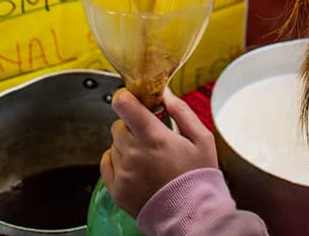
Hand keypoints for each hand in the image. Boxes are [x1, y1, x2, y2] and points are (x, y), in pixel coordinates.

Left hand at [100, 87, 217, 217]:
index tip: (132, 99)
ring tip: (148, 159)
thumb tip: (165, 92)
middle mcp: (134, 154)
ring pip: (114, 144)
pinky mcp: (116, 190)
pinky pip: (106, 163)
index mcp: (154, 137)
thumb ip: (182, 111)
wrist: (192, 216)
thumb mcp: (202, 139)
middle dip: (132, 126)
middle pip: (119, 125)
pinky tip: (135, 168)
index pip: (123, 104)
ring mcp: (123, 173)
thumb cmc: (199, 177)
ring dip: (127, 146)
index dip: (126, 97)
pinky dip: (117, 162)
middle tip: (150, 137)